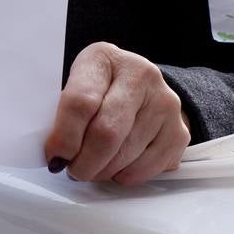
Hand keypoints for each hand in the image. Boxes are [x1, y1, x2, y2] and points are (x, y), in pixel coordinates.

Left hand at [44, 42, 188, 184]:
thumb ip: (63, 113)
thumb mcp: (74, 87)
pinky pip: (147, 167)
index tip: (55, 157)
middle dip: (84, 162)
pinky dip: (126, 176)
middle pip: (107, 133)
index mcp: (103, 58)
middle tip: (73, 171)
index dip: (64, 137)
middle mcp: (140, 75)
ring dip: (103, 171)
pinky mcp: (179, 130)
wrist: (139, 87)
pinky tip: (117, 167)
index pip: (81, 102)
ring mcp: (165, 102)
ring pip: (126, 155)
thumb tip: (57, 155)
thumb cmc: (97, 89)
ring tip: (93, 167)